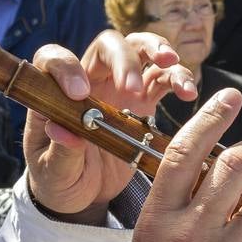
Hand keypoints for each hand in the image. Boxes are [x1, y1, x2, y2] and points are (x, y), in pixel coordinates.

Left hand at [24, 30, 197, 220]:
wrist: (85, 196)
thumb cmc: (59, 179)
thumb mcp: (53, 172)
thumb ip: (59, 151)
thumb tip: (63, 130)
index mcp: (56, 91)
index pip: (55, 59)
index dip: (66, 67)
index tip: (79, 94)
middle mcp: (89, 79)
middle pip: (107, 45)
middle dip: (123, 57)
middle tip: (133, 88)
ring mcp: (119, 87)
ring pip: (139, 49)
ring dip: (156, 50)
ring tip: (170, 64)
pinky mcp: (144, 100)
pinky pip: (163, 78)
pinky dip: (178, 77)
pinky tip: (188, 91)